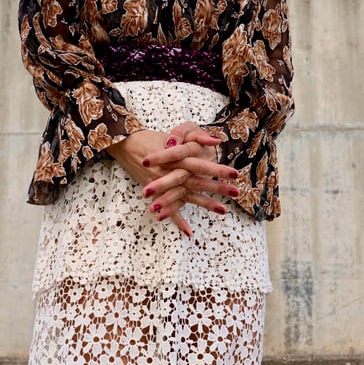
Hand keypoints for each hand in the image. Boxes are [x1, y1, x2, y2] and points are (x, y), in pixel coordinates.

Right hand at [107, 126, 237, 236]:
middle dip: (217, 187)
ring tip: (223, 210)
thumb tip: (216, 141)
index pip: (200, 164)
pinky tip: (188, 232)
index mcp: (177, 156)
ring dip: (205, 203)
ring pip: (186, 196)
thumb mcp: (177, 132)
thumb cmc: (153, 138)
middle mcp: (171, 171)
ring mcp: (163, 185)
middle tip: (236, 192)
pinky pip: (168, 209)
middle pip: (197, 181)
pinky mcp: (156, 193)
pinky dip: (178, 220)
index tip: (234, 173)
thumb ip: (197, 136)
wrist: (128, 145)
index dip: (217, 168)